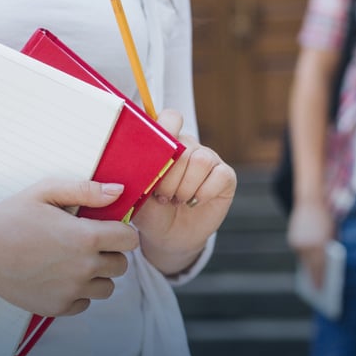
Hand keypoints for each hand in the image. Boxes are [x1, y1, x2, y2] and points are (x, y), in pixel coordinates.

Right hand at [0, 179, 139, 316]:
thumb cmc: (11, 216)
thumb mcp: (47, 191)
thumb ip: (87, 190)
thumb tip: (119, 192)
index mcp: (86, 238)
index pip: (129, 240)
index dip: (120, 232)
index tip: (106, 229)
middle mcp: (83, 268)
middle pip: (121, 265)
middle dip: (109, 253)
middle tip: (85, 245)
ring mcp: (71, 291)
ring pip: (107, 287)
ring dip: (97, 276)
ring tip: (73, 262)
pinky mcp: (58, 307)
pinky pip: (85, 303)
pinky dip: (78, 293)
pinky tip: (60, 277)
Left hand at [132, 109, 236, 274]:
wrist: (170, 236)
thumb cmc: (152, 213)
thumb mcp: (137, 196)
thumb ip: (135, 176)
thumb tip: (130, 162)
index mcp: (166, 144)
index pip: (171, 119)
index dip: (165, 129)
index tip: (154, 155)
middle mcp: (189, 147)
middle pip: (183, 147)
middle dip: (169, 177)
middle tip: (162, 196)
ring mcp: (209, 159)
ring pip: (201, 160)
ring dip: (186, 186)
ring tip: (178, 200)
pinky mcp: (225, 176)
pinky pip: (220, 175)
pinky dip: (204, 192)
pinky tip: (194, 202)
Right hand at [287, 199, 333, 288]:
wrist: (310, 201)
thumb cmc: (326, 218)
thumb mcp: (333, 233)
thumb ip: (330, 249)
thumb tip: (327, 266)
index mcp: (320, 244)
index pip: (320, 267)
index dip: (320, 279)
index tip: (321, 289)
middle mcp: (308, 244)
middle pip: (311, 266)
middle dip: (314, 277)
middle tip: (317, 289)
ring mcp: (299, 242)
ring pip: (304, 260)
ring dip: (308, 268)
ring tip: (311, 279)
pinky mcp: (293, 239)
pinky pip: (300, 253)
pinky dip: (304, 258)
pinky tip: (308, 264)